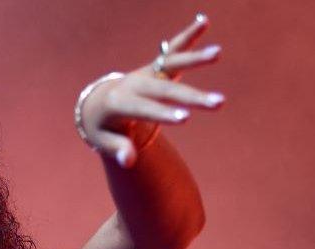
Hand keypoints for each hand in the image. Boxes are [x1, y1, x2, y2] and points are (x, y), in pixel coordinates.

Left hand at [77, 13, 224, 167]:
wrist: (96, 103)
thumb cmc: (101, 126)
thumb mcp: (103, 140)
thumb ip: (116, 149)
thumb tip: (127, 161)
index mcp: (118, 103)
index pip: (144, 109)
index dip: (163, 113)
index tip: (186, 118)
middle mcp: (133, 83)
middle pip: (165, 89)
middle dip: (191, 96)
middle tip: (218, 103)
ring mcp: (145, 72)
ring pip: (171, 64)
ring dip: (195, 59)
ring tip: (218, 52)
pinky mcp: (155, 67)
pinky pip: (173, 49)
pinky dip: (187, 35)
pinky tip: (203, 20)